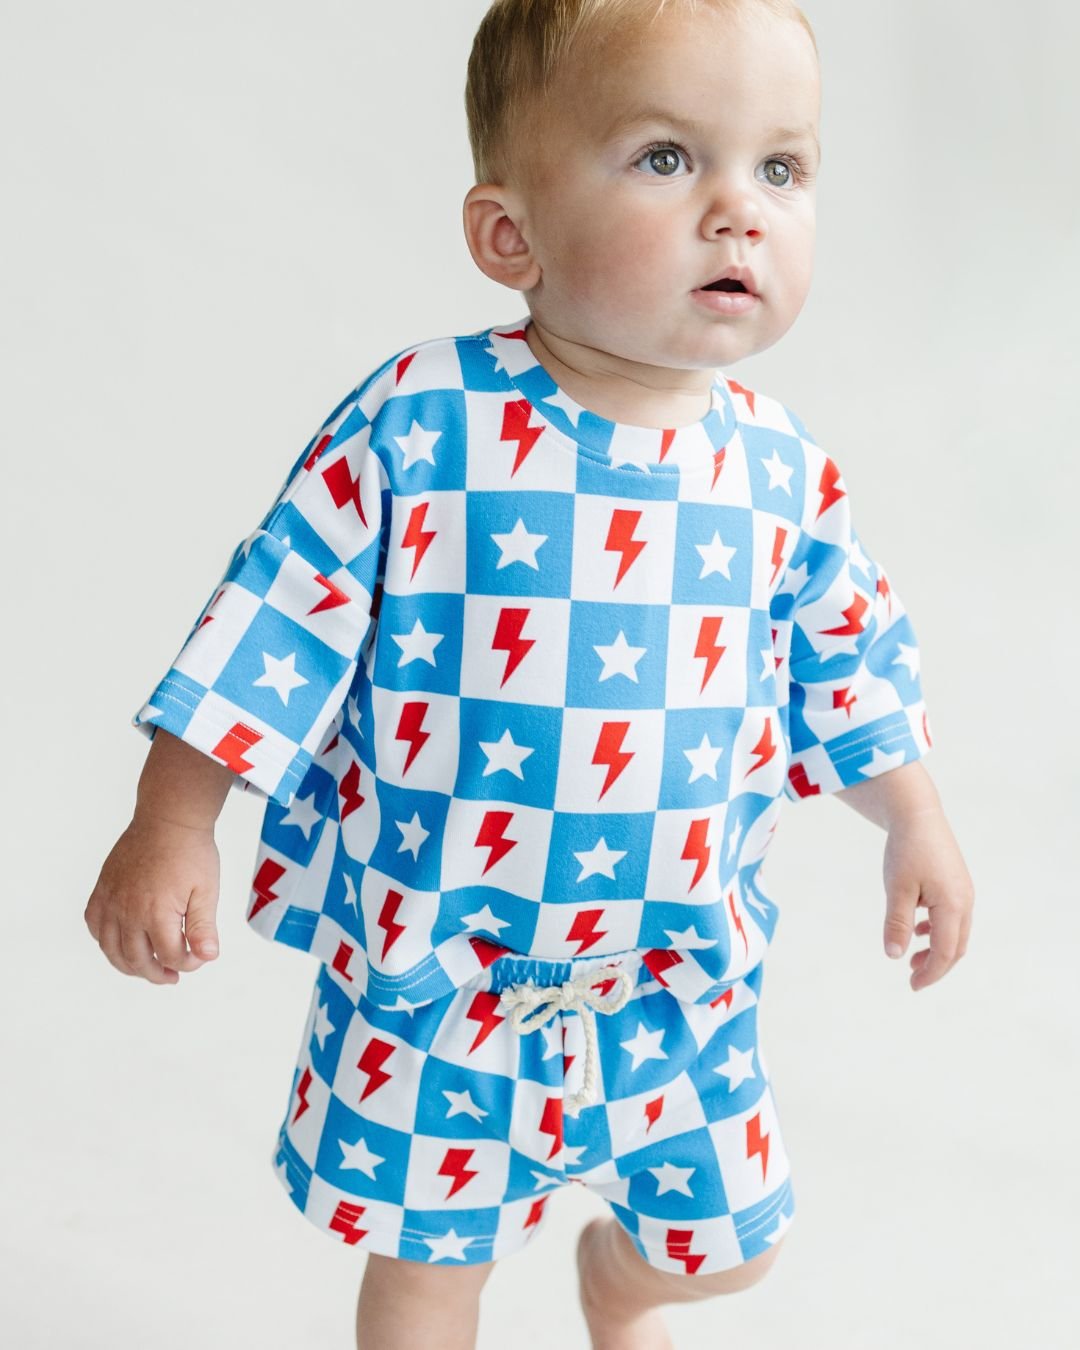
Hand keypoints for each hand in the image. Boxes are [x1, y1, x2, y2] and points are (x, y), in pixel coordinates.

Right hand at [84, 816, 221, 984]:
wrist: (168, 819)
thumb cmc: (191, 853)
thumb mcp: (207, 890)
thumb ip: (203, 927)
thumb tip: (207, 957)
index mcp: (157, 913)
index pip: (170, 956)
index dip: (189, 963)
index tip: (201, 955)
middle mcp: (128, 911)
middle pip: (138, 960)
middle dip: (158, 973)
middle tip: (172, 975)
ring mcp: (111, 901)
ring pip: (111, 949)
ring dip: (129, 965)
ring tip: (147, 968)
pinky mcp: (102, 890)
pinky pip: (95, 925)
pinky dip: (105, 941)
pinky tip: (121, 943)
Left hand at [881, 805, 973, 990]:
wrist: (918, 814)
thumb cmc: (906, 850)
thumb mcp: (897, 889)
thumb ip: (897, 924)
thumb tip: (894, 956)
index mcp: (952, 905)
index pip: (945, 952)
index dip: (930, 973)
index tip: (912, 986)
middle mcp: (964, 901)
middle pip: (955, 947)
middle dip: (936, 967)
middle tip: (912, 979)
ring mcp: (963, 892)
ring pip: (956, 933)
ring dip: (937, 950)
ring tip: (912, 958)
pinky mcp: (957, 884)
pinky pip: (953, 917)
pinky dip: (938, 931)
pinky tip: (918, 929)